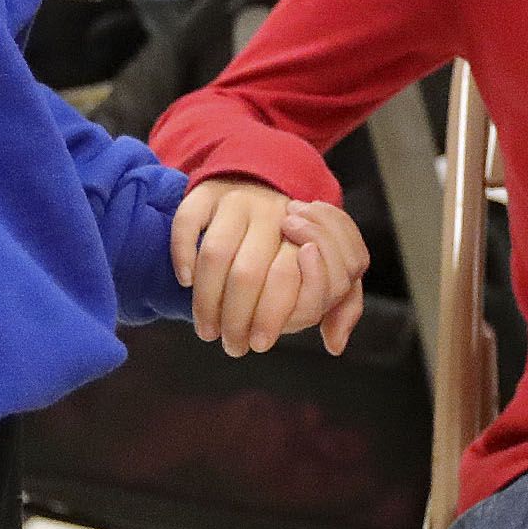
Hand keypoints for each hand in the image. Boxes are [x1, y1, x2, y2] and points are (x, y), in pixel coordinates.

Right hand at [171, 179, 368, 355]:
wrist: (261, 183)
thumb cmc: (297, 242)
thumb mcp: (332, 267)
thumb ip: (344, 305)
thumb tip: (335, 345)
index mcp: (306, 230)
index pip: (286, 277)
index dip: (271, 315)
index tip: (260, 344)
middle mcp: (272, 211)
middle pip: (248, 273)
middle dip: (236, 318)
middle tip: (231, 345)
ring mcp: (236, 200)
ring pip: (215, 253)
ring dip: (206, 299)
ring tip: (208, 329)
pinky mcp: (205, 193)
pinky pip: (187, 222)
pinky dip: (183, 254)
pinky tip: (186, 281)